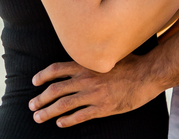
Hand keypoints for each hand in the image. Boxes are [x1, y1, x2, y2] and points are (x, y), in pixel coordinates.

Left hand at [29, 54, 159, 126]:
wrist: (147, 74)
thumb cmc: (130, 63)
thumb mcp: (106, 55)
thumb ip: (91, 59)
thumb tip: (80, 59)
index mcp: (85, 65)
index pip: (56, 69)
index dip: (43, 76)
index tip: (34, 82)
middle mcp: (85, 79)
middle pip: (55, 89)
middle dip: (40, 99)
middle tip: (32, 105)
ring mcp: (93, 94)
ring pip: (63, 104)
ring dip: (48, 112)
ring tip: (38, 117)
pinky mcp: (102, 108)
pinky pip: (80, 116)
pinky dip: (67, 121)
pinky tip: (60, 123)